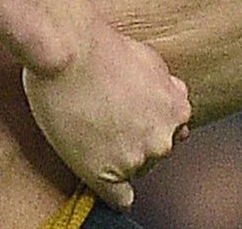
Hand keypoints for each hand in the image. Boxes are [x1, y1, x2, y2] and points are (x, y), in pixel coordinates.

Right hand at [21, 21, 189, 211]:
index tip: (127, 118)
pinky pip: (118, 198)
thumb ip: (161, 83)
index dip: (145, 124)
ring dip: (116, 157)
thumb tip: (164, 92)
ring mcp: (136, 158)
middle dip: (132, 139)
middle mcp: (162, 138)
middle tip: (103, 118)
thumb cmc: (96, 43)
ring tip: (87, 130)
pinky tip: (98, 176)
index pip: (170, 131)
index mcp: (176, 109)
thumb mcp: (147, 57)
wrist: (65, 45)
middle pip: (153, 152)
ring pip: (133, 171)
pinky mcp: (106, 172)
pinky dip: (109, 190)